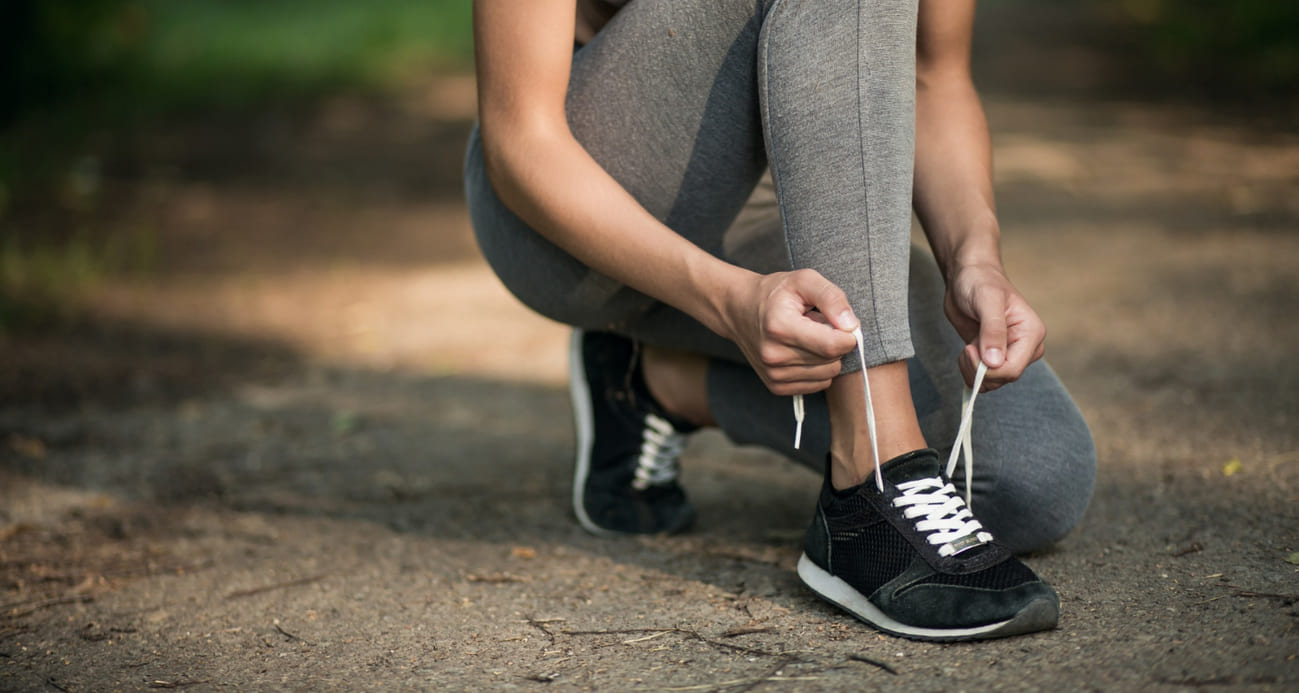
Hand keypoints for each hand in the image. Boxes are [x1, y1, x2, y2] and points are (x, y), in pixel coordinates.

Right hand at [721, 269, 859, 395]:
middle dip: (836, 343)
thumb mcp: (804, 280)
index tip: (843, 323)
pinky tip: (804, 352)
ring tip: (809, 338)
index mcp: (780, 326)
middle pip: (832, 361)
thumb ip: (832, 298)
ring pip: (827, 375)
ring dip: (827, 357)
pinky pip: (817, 385)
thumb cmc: (775, 293)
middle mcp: (773, 355)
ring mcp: (773, 374)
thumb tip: (852, 325)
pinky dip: (818, 370)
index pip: (832, 345)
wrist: (739, 310)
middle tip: (820, 326)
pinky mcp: (776, 386)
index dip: (848, 336)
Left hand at [943, 262, 1045, 390]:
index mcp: (1031, 333)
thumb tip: (995, 362)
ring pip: (993, 382)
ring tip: (967, 347)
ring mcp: (1009, 354)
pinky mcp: (994, 357)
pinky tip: (967, 351)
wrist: (968, 277)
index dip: (988, 369)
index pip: (1013, 369)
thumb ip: (992, 331)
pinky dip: (969, 371)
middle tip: (967, 348)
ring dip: (972, 371)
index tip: (969, 349)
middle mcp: (1025, 347)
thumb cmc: (980, 281)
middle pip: (1003, 378)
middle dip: (979, 370)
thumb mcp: (986, 301)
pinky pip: (983, 378)